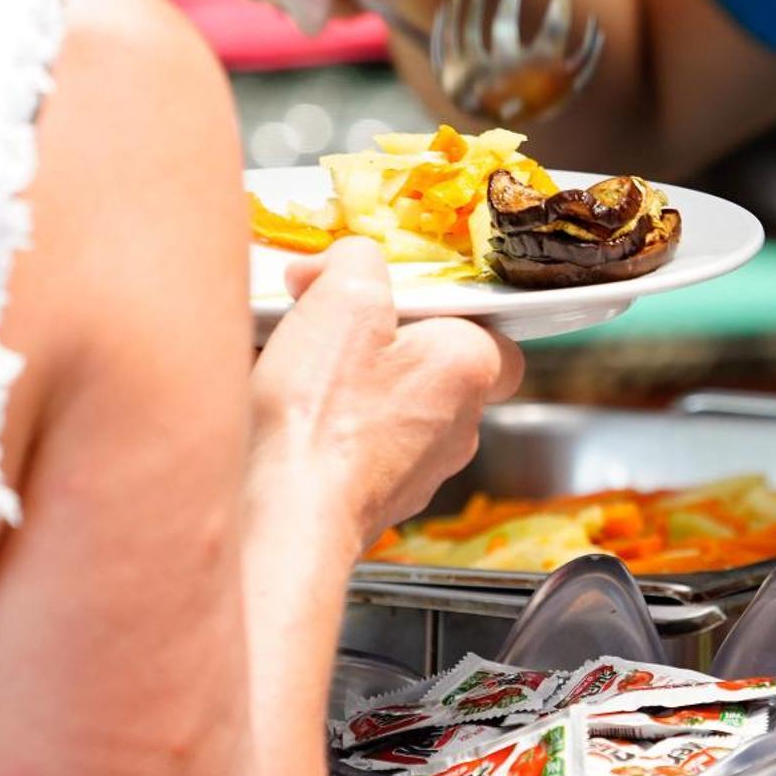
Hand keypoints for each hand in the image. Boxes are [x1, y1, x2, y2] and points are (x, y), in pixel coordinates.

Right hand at [246, 237, 523, 547]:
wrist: (288, 516)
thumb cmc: (325, 414)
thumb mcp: (342, 298)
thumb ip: (356, 260)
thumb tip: (346, 262)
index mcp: (470, 366)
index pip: (488, 327)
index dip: (439, 306)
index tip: (389, 297)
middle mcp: (459, 424)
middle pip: (431, 363)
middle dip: (381, 340)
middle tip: (329, 324)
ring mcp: (421, 471)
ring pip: (394, 406)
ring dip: (352, 384)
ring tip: (297, 369)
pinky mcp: (379, 501)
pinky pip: (361, 446)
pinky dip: (331, 426)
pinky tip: (288, 416)